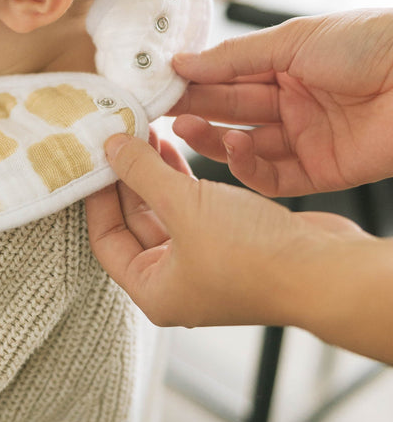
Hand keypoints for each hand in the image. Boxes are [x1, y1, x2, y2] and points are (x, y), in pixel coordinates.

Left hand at [86, 133, 368, 328]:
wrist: (327, 269)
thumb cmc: (253, 254)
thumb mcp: (184, 206)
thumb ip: (142, 173)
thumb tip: (109, 147)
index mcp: (154, 290)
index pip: (106, 239)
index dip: (97, 196)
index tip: (93, 159)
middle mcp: (175, 281)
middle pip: (134, 221)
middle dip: (127, 177)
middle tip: (118, 137)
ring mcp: (204, 263)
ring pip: (164, 211)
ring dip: (154, 173)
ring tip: (145, 132)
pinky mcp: (229, 243)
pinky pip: (192, 207)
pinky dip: (181, 179)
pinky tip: (173, 148)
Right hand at [170, 9, 392, 195]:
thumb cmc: (368, 44)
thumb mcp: (291, 39)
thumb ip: (233, 57)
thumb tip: (181, 62)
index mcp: (286, 65)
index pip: (228, 76)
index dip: (194, 80)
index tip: (159, 84)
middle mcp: (292, 103)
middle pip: (232, 111)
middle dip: (195, 109)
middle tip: (161, 110)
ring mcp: (306, 138)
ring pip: (245, 146)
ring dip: (212, 139)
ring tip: (186, 128)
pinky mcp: (322, 171)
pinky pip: (273, 176)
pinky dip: (246, 167)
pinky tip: (232, 148)